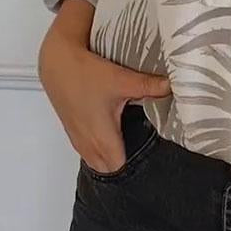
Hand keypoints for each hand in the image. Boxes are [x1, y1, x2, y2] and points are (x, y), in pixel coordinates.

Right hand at [38, 0, 170, 172]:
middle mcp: (87, 140)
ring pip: (93, 158)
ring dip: (107, 155)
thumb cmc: (87, 73)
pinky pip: (84, 148)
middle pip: (105, 167)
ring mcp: (77, 135)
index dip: (133, 165)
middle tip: (139, 149)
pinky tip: (107, 131)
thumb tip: (172, 86)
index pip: (117, 167)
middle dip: (121, 163)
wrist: (58, 62)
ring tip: (125, 142)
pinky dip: (95, 147)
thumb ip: (149, 86)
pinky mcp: (71, 127)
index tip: (148, 157)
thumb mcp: (122, 79)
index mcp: (102, 135)